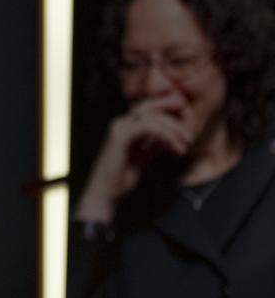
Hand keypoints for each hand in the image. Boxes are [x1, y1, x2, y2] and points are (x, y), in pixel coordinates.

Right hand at [73, 92, 194, 223]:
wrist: (106, 191)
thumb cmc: (124, 175)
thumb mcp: (145, 155)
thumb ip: (156, 142)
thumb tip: (175, 136)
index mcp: (126, 125)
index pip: (149, 108)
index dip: (168, 112)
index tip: (186, 128)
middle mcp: (121, 122)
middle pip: (150, 106)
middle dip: (173, 116)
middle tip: (190, 136)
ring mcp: (119, 127)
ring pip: (151, 116)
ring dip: (173, 128)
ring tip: (187, 145)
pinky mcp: (120, 136)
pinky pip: (148, 127)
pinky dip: (167, 136)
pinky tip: (177, 150)